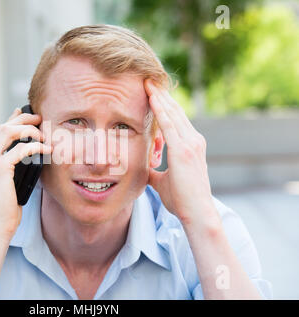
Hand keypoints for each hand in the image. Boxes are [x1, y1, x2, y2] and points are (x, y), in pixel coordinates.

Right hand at [0, 108, 51, 242]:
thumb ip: (9, 168)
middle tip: (40, 119)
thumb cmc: (1, 211)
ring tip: (43, 134)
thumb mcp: (4, 184)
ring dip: (29, 130)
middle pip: (2, 127)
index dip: (11, 120)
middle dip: (23, 120)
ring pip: (8, 131)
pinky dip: (35, 146)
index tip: (24, 114)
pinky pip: (20, 149)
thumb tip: (27, 154)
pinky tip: (45, 149)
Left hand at [144, 80, 216, 225]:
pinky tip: (152, 98)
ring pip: (173, 113)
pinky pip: (169, 124)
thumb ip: (154, 170)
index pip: (176, 119)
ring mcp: (191, 143)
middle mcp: (194, 140)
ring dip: (159, 97)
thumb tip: (142, 168)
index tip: (152, 92)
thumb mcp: (163, 180)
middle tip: (148, 80)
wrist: (196, 213)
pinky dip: (160, 110)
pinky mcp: (184, 150)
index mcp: (191, 145)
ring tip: (148, 82)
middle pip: (175, 111)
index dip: (164, 105)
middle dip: (161, 95)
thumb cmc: (181, 200)